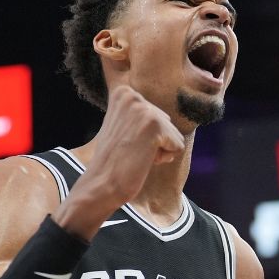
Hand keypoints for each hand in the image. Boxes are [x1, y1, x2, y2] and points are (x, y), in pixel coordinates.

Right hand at [54, 85, 184, 238]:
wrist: (101, 184)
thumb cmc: (113, 161)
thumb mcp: (120, 125)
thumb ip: (136, 114)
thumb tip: (157, 104)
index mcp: (123, 94)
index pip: (156, 114)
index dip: (145, 134)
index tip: (125, 142)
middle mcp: (133, 97)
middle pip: (166, 123)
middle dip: (154, 141)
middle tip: (130, 150)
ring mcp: (144, 109)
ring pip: (173, 135)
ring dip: (159, 150)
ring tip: (135, 155)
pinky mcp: (156, 125)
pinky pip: (178, 145)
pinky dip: (164, 158)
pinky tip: (143, 160)